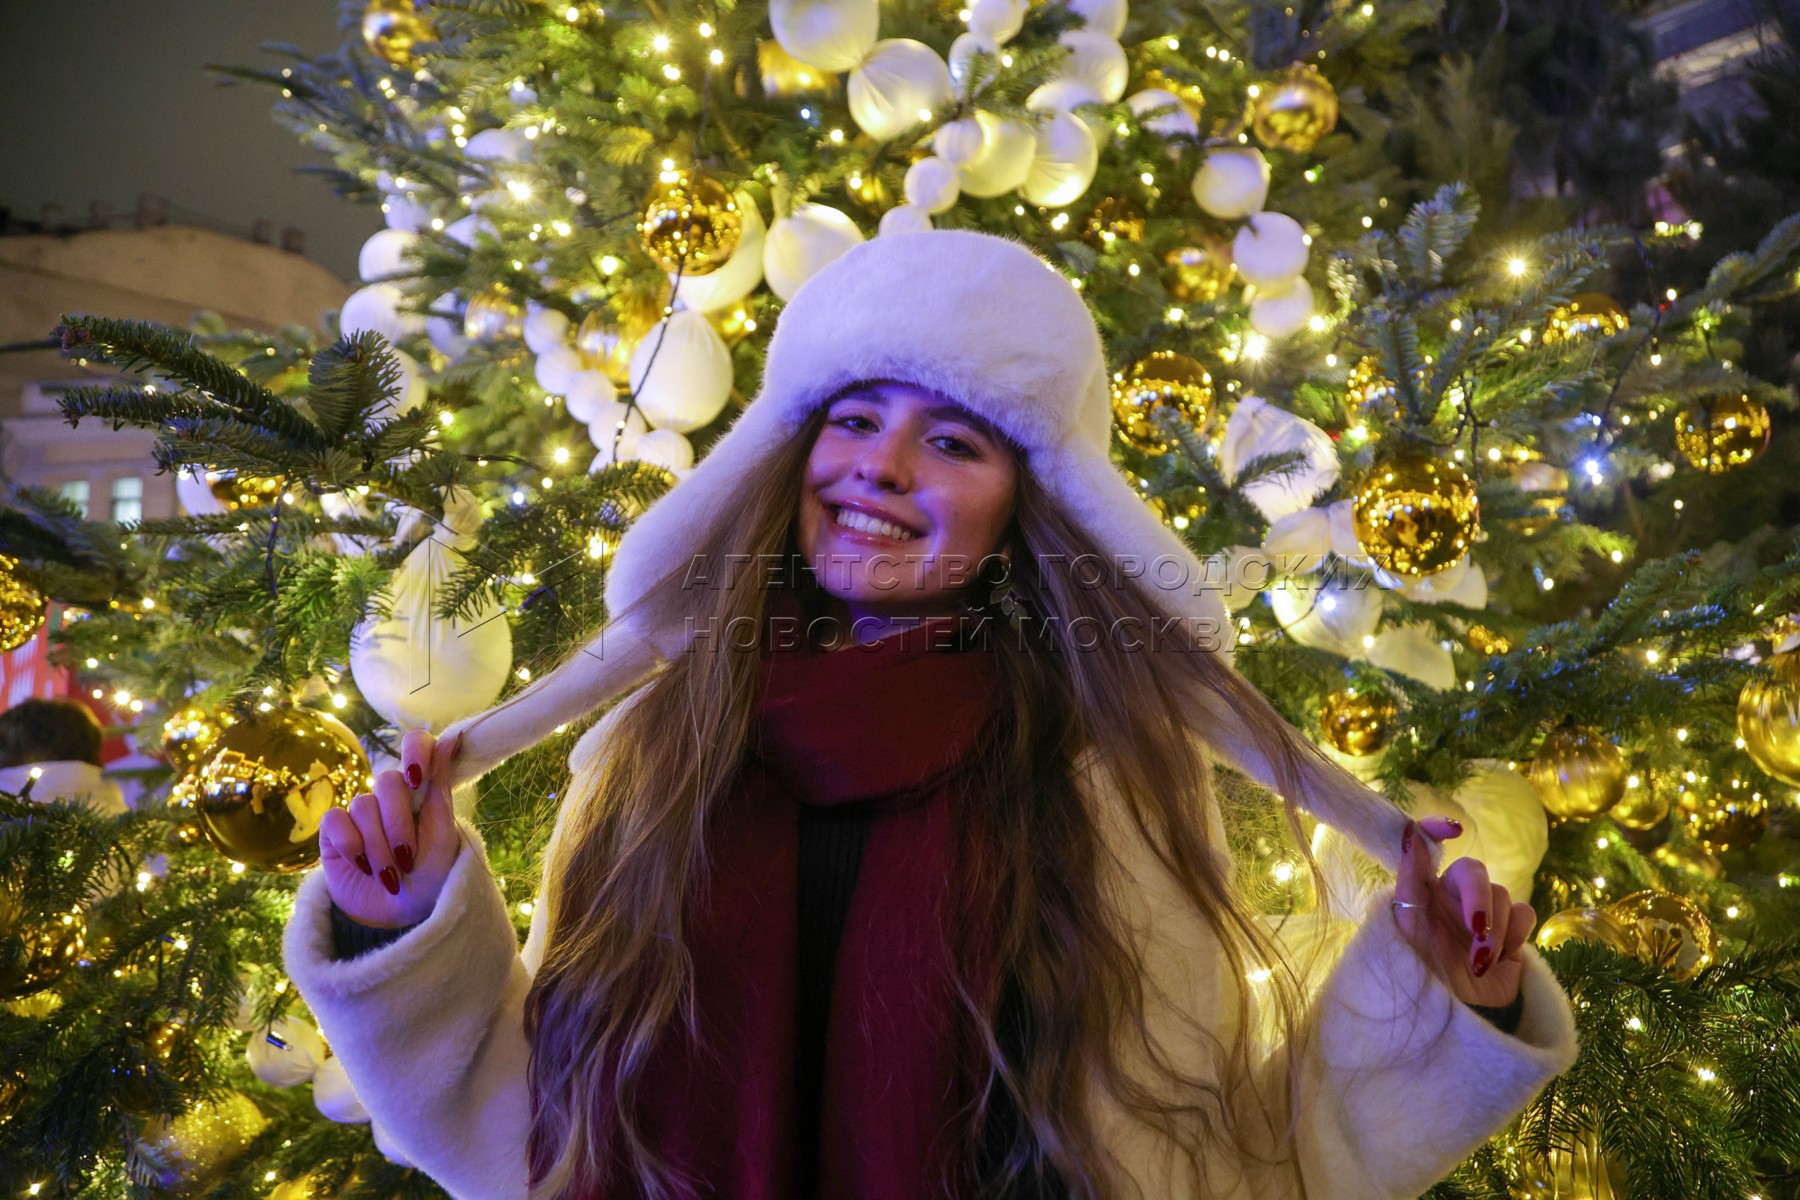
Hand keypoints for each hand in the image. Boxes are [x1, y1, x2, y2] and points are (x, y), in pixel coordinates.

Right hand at [319, 729, 464, 928]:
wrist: (399, 916)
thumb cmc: (431, 876)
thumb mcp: (443, 834)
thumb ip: (441, 787)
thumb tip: (455, 738)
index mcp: (423, 790)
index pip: (416, 744)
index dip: (415, 752)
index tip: (416, 779)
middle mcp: (392, 796)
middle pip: (388, 782)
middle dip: (399, 825)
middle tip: (408, 859)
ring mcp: (362, 812)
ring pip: (363, 805)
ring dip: (378, 847)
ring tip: (389, 874)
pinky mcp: (336, 831)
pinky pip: (337, 820)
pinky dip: (352, 846)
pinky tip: (362, 866)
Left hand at [1391, 816, 1534, 1007]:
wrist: (1454, 1022)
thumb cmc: (1418, 977)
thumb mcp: (1403, 930)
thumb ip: (1408, 880)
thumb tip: (1408, 832)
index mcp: (1421, 892)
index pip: (1426, 845)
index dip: (1435, 828)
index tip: (1453, 829)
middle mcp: (1451, 898)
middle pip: (1473, 870)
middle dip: (1478, 898)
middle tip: (1477, 930)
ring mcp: (1483, 916)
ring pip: (1500, 893)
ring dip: (1493, 929)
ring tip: (1478, 963)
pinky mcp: (1510, 936)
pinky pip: (1524, 914)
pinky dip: (1514, 935)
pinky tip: (1497, 961)